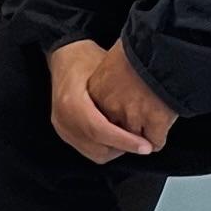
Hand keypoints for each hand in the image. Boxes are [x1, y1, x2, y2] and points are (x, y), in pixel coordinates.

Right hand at [46, 35, 160, 164]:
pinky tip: (117, 135)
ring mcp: (63, 128)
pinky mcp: (65, 133)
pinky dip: (106, 147)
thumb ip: (122, 94)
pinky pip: (89, 150)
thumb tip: (147, 111)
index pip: (100, 130)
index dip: (125, 141)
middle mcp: (64, 120)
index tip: (145, 146)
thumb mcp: (107, 70)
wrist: (65, 57)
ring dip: (116, 149)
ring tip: (131, 137)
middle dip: (124, 148)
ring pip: (95, 153)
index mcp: (72, 103)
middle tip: (143, 142)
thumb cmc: (86, 59)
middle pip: (98, 148)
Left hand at [88, 36, 177, 146]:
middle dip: (127, 129)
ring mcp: (132, 117)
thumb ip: (112, 74)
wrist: (164, 46)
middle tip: (138, 119)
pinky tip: (164, 125)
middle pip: (116, 130)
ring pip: (135, 141)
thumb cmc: (142, 46)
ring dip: (143, 135)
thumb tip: (118, 77)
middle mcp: (111, 107)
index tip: (122, 111)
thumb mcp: (116, 57)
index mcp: (98, 90)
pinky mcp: (154, 123)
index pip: (99, 115)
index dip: (114, 115)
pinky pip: (156, 142)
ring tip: (153, 121)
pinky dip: (160, 137)